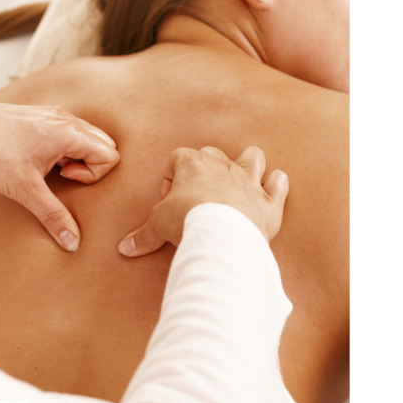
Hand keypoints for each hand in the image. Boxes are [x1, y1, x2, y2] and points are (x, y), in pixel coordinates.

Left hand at [0, 99, 119, 251]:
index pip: (110, 155)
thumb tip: (73, 243)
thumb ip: (53, 215)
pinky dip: (62, 149)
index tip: (62, 177)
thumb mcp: (24, 190)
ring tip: (49, 169)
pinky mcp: (39, 116)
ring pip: (86, 137)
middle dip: (90, 166)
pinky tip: (37, 160)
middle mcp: (65, 118)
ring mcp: (52, 114)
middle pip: (104, 144)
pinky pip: (67, 132)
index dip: (92, 175)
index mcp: (69, 131)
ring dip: (76, 157)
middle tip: (60, 175)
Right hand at [117, 146, 288, 256]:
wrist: (222, 235)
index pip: (178, 157)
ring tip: (238, 183)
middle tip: (195, 197)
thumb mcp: (157, 226)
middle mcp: (223, 167)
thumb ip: (143, 235)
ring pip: (254, 157)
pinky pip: (279, 184)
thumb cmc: (187, 220)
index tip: (168, 202)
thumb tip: (123, 249)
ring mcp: (249, 182)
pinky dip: (277, 186)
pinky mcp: (269, 203)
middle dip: (206, 169)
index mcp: (193, 165)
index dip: (170, 178)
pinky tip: (269, 193)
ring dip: (249, 165)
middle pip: (214, 154)